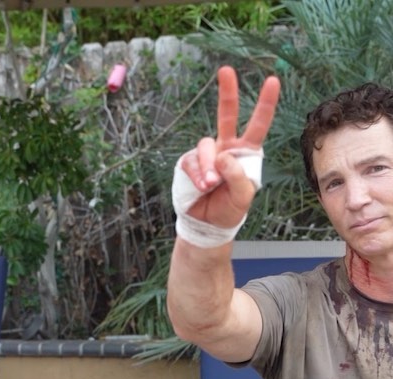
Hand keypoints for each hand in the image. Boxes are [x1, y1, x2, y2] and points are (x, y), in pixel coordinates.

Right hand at [179, 66, 280, 228]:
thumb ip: (237, 176)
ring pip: (206, 145)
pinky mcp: (190, 164)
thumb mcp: (243, 197)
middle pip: (226, 115)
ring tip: (210, 185)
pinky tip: (202, 186)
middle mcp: (226, 148)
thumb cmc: (229, 209)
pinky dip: (197, 174)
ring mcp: (207, 155)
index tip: (272, 80)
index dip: (264, 104)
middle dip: (227, 92)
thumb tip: (222, 156)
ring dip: (208, 166)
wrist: (207, 224)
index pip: (257, 125)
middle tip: (226, 70)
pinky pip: (192, 162)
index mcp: (245, 153)